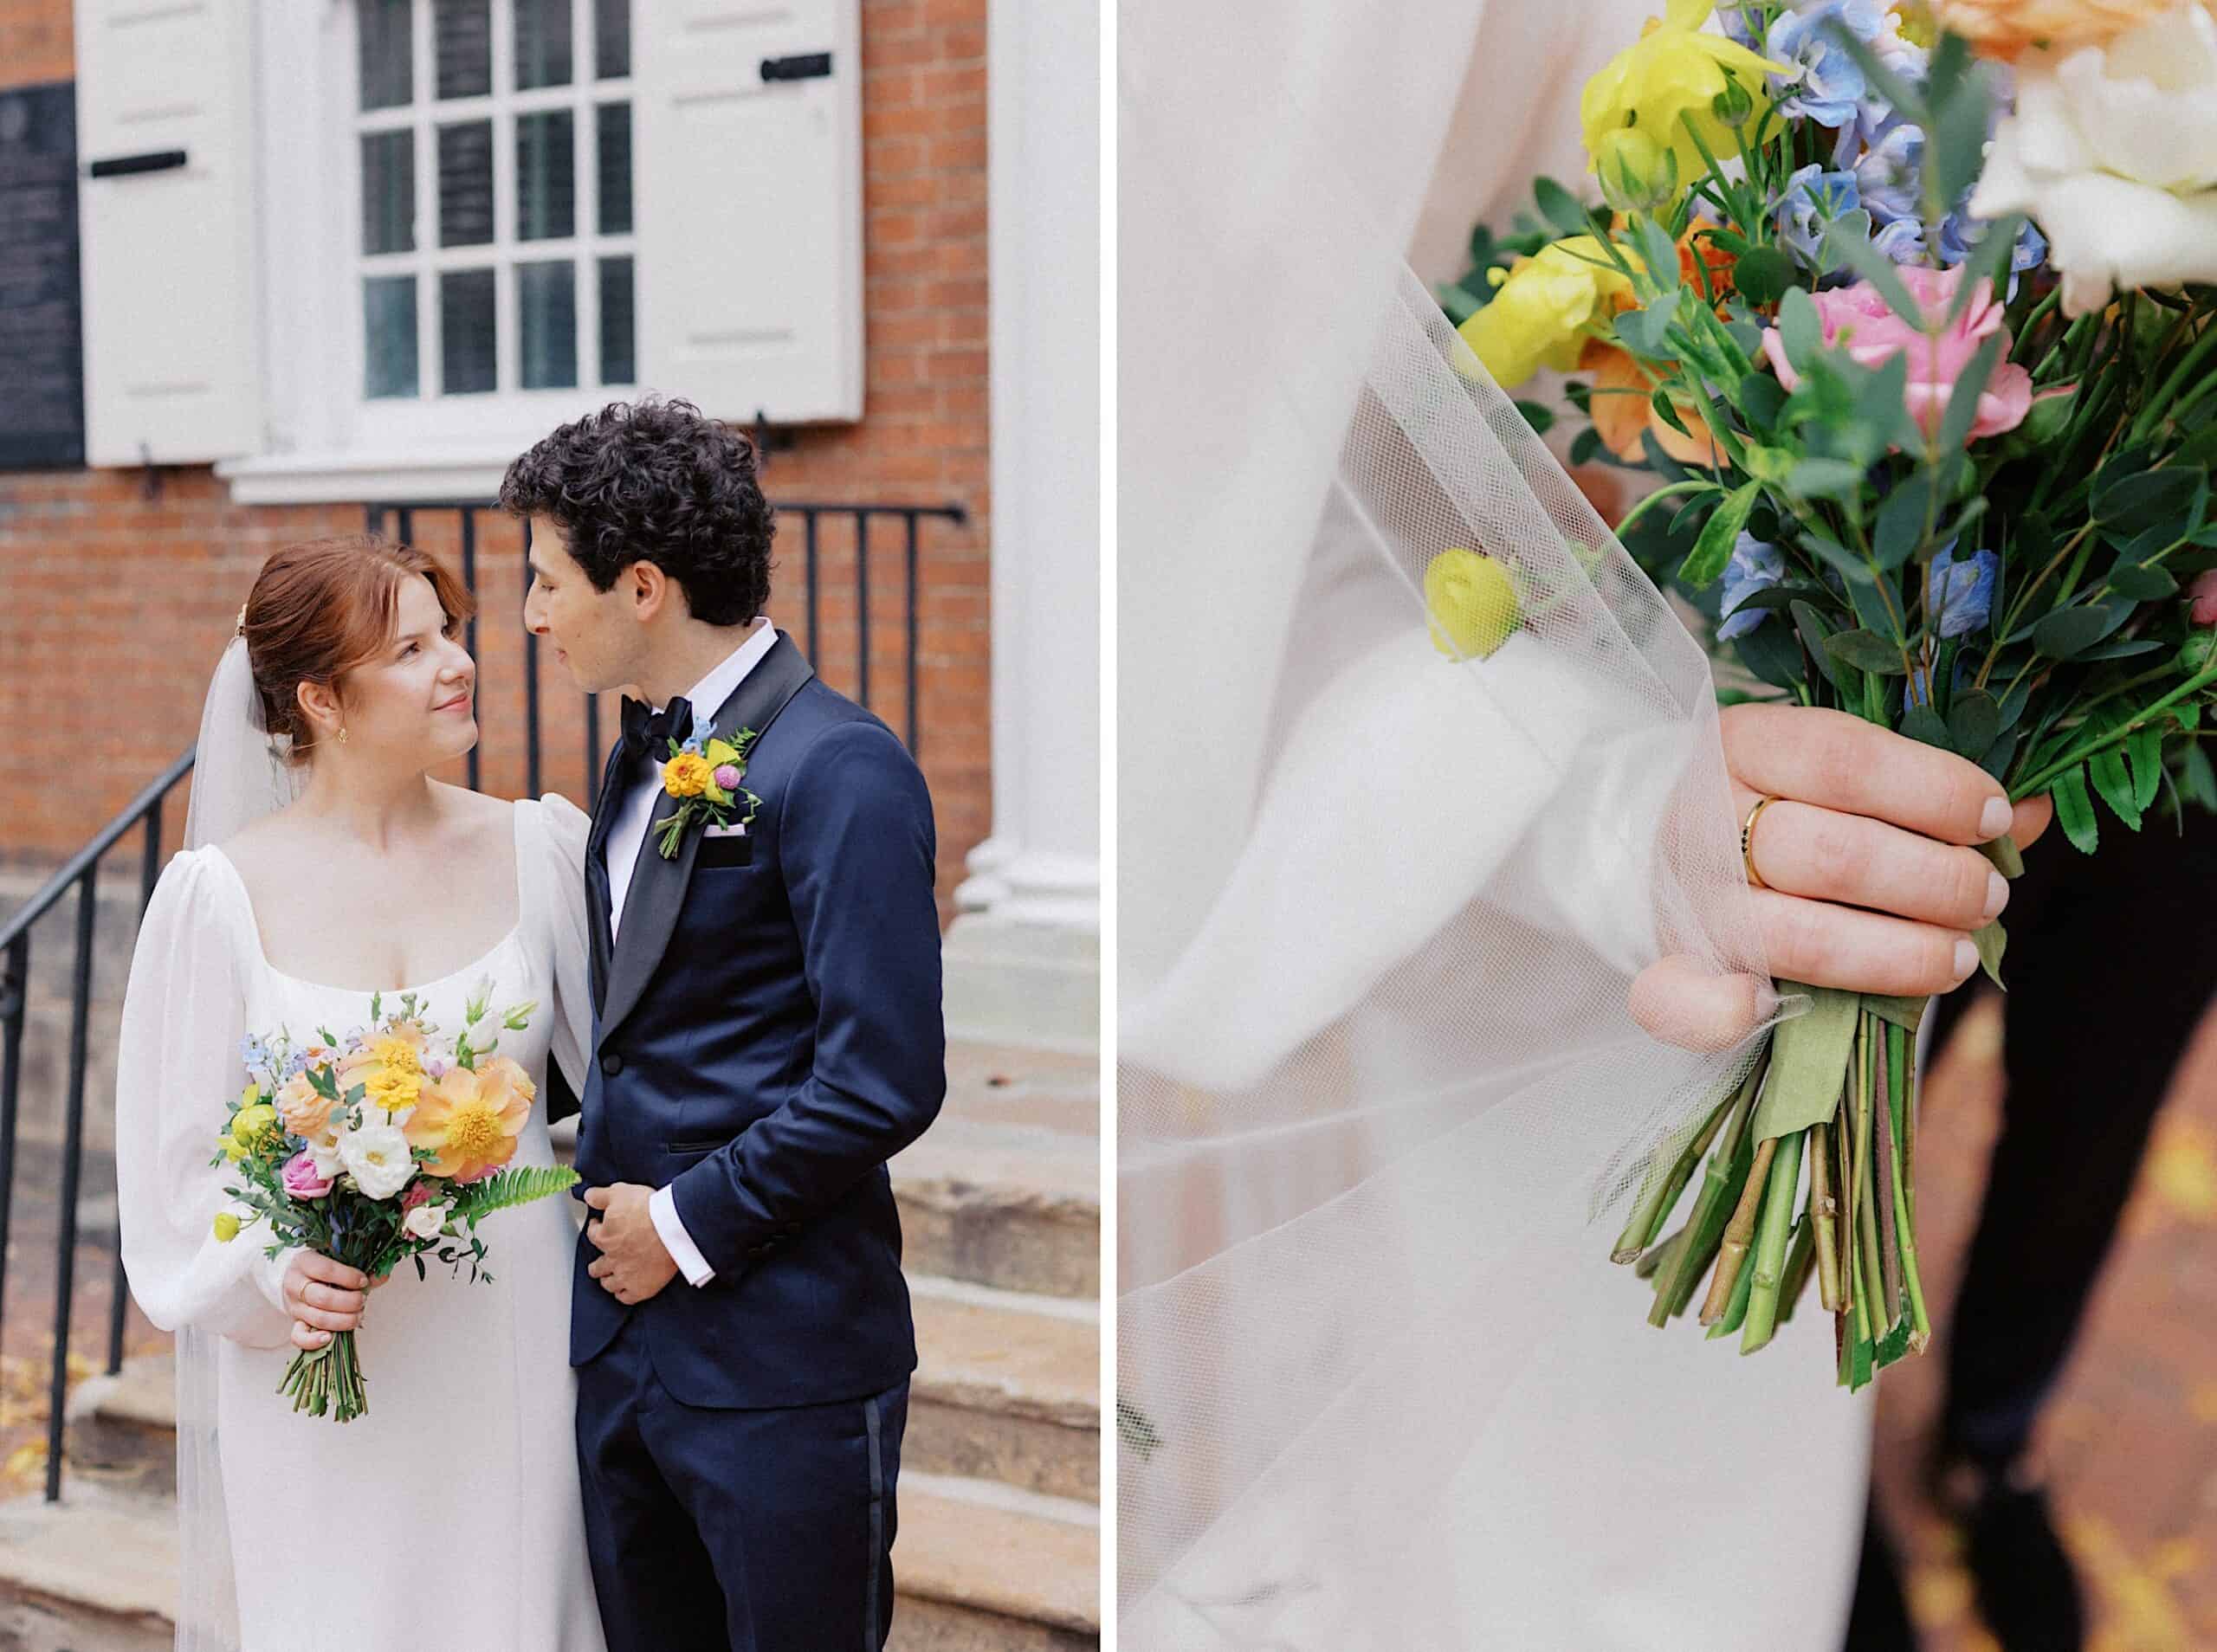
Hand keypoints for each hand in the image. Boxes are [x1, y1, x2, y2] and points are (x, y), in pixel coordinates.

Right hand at [282, 1252, 384, 1352]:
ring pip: (317, 1318)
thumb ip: (360, 1268)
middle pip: (323, 1298)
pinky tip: (329, 1338)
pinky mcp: (295, 1323)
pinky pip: (299, 1338)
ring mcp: (294, 1306)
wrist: (297, 1277)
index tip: (363, 1281)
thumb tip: (383, 1276)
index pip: (325, 1270)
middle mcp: (294, 1284)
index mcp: (304, 1262)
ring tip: (358, 1316)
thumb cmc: (323, 1267)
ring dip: (343, 1321)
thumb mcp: (338, 1261)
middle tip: (363, 1300)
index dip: (348, 1277)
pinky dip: (314, 1341)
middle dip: (349, 1302)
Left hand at [583, 1184, 679, 1304]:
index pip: (592, 1235)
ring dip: (608, 1279)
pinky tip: (626, 1289)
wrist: (674, 1228)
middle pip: (596, 1267)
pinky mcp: (642, 1288)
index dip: (595, 1229)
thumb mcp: (620, 1193)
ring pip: (608, 1284)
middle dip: (597, 1262)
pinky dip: (624, 1294)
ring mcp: (626, 1276)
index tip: (599, 1225)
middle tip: (602, 1258)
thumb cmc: (651, 1210)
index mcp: (605, 1237)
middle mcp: (612, 1259)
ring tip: (610, 1276)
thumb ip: (600, 1195)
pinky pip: (626, 1297)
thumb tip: (588, 1196)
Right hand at [1630, 705, 2053, 1049]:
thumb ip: (1926, 789)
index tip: (1997, 816)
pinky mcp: (1669, 963)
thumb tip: (2032, 809)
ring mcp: (1684, 897)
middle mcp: (1701, 817)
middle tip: (1988, 895)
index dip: (1933, 791)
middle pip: (1831, 854)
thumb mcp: (1833, 770)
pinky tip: (1768, 1007)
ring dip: (1896, 955)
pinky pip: (1678, 999)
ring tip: (1961, 955)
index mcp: (1743, 744)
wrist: (1655, 839)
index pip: (1842, 760)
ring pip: (1794, 937)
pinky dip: (1724, 1012)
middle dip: (1934, 882)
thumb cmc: (1774, 800)